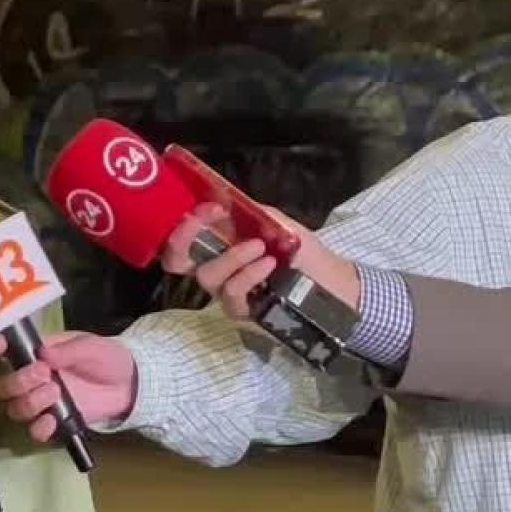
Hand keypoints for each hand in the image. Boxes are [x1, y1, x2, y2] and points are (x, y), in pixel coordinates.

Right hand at [0, 331, 136, 442]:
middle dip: (18, 381)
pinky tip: (52, 421)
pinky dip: (39, 428)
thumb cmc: (106, 357)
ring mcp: (41, 402)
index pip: (3, 351)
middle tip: (44, 374)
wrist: (129, 384)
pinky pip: (34, 432)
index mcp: (35, 354)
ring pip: (15, 409)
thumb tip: (43, 354)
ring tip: (55, 392)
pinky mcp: (54, 423)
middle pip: (4, 387)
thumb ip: (68, 350)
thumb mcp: (91, 346)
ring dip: (30, 402)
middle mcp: (31, 379)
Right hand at [160, 202, 360, 318]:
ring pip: (207, 277)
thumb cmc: (305, 251)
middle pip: (175, 260)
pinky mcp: (242, 311)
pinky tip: (269, 265)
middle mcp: (215, 267)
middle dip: (183, 237)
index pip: (182, 237)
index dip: (184, 222)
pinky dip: (248, 275)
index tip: (211, 207)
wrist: (334, 283)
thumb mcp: (278, 223)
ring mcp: (226, 291)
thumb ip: (251, 213)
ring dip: (232, 257)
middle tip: (207, 219)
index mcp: (219, 244)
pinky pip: (232, 294)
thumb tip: (224, 200)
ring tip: (261, 248)